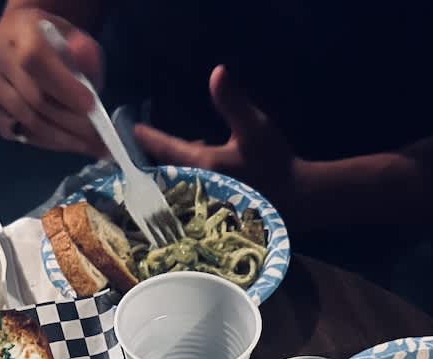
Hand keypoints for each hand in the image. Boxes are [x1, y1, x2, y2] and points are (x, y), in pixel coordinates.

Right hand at [0, 7, 103, 153]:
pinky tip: (65, 142)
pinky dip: (44, 142)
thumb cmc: (57, 45)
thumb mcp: (78, 40)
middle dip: (69, 122)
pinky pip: (15, 132)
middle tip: (97, 138)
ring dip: (60, 138)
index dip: (63, 87)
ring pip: (25, 119)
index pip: (34, 59)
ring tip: (87, 145)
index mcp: (19, 27)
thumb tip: (82, 56)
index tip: (91, 107)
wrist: (28, 44)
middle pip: (32, 97)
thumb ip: (85, 51)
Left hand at [134, 65, 295, 203]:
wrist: (298, 200)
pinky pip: (191, 195)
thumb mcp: (256, 128)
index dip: (149, 138)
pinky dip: (188, 181)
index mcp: (204, 165)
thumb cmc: (276, 163)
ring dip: (174, 170)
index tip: (134, 130)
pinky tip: (201, 171)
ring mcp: (206, 202)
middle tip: (149, 145)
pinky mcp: (215, 212)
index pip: (166, 150)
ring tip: (178, 154)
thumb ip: (232, 102)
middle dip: (159, 158)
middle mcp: (199, 186)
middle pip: (167, 171)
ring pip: (179, 184)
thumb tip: (216, 73)